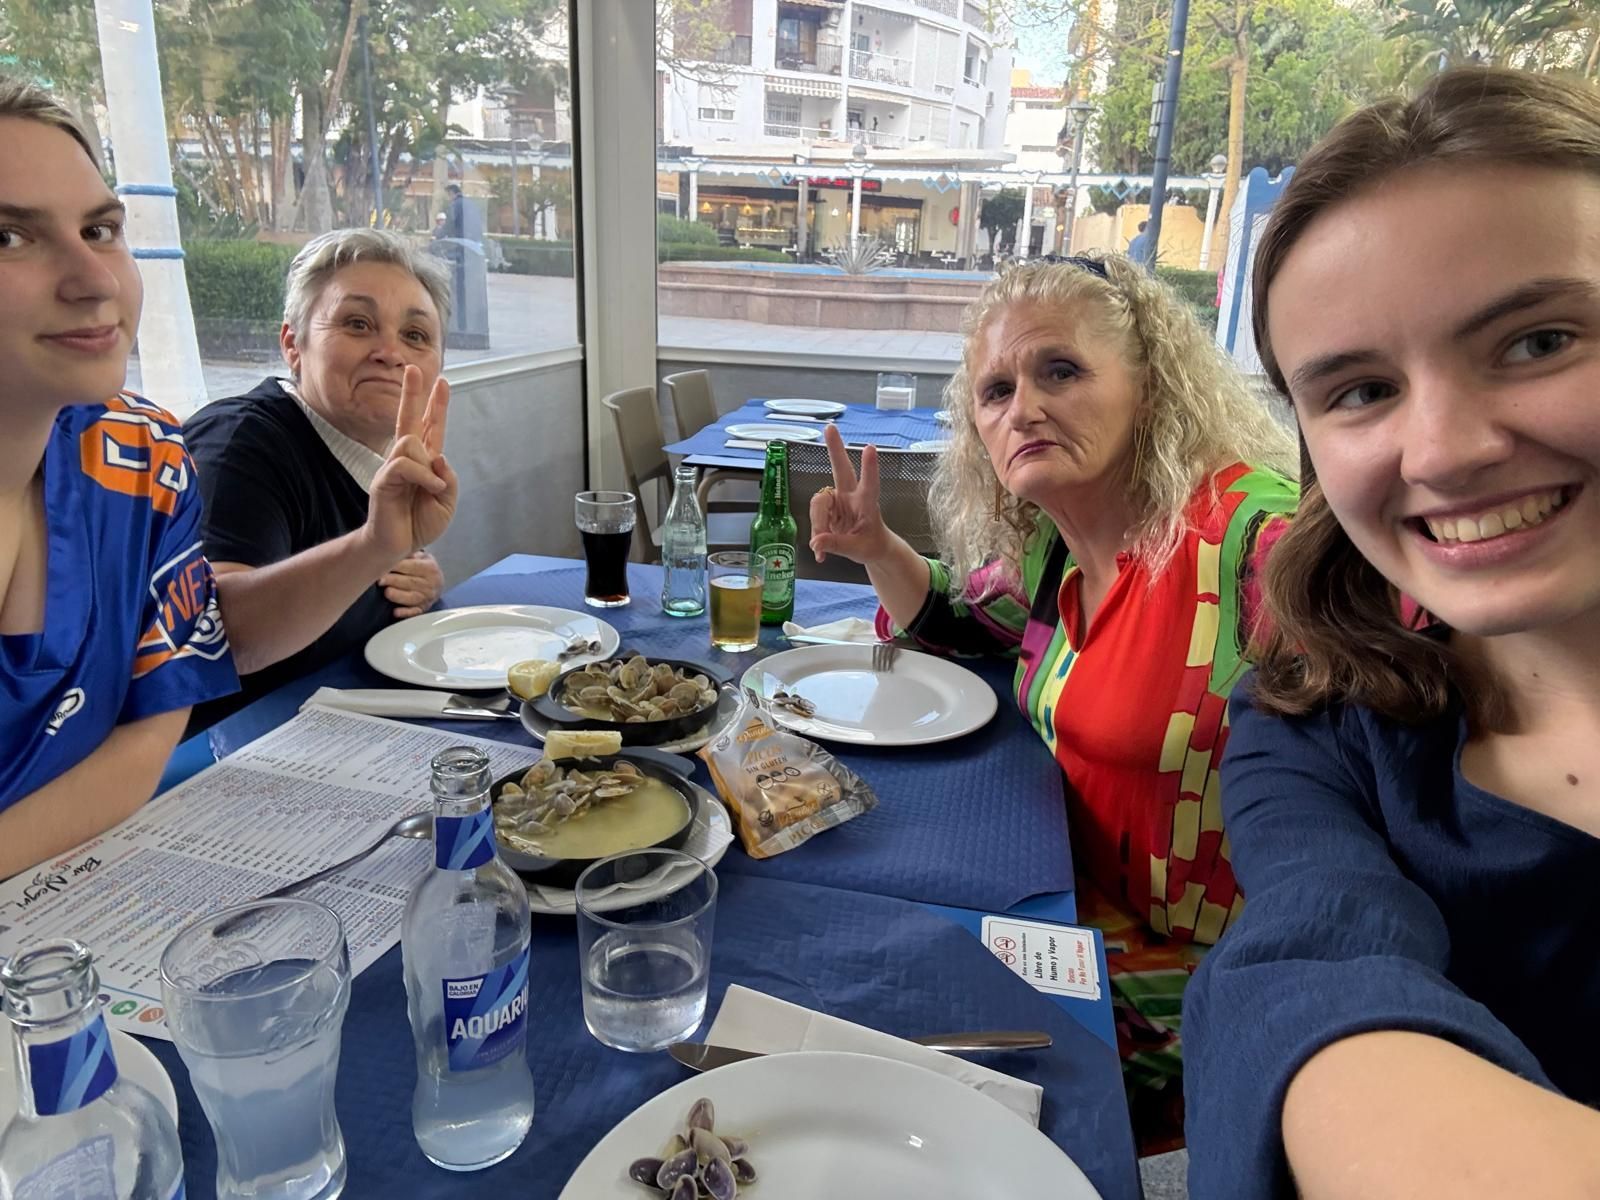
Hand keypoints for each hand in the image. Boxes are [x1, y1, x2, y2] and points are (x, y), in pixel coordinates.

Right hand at [366, 366, 456, 559]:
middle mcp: (406, 459)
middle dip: (412, 393)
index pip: (429, 427)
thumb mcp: (445, 501)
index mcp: (424, 461)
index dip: (436, 406)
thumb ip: (448, 479)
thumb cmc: (419, 523)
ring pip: (410, 442)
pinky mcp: (384, 480)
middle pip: (408, 418)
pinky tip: (430, 488)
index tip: (442, 382)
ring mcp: (393, 467)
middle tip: (413, 369)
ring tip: (433, 487)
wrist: (397, 545)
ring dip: (428, 464)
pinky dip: (423, 475)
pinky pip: (404, 463)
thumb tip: (438, 457)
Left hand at [381, 551, 443, 618]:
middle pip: (410, 582)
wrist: (436, 582)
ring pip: (412, 598)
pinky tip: (396, 612)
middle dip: (393, 581)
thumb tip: (394, 551)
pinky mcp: (424, 609)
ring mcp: (428, 597)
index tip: (382, 564)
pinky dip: (406, 613)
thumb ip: (410, 554)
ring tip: (386, 593)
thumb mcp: (421, 557)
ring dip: (398, 596)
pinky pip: (415, 612)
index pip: (411, 566)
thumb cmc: (423, 568)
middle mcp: (431, 583)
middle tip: (379, 580)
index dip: (395, 566)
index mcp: (429, 568)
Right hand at [810, 422, 892, 564]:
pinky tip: (820, 550)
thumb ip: (837, 544)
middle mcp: (851, 496)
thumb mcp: (857, 550)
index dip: (869, 467)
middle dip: (835, 449)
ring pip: (818, 503)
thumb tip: (816, 542)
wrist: (873, 549)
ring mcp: (838, 500)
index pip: (870, 484)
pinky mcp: (827, 509)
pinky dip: (815, 534)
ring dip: (817, 523)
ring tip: (822, 546)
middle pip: (842, 469)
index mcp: (867, 504)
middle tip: (830, 428)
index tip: (870, 448)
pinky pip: (814, 517)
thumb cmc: (872, 545)